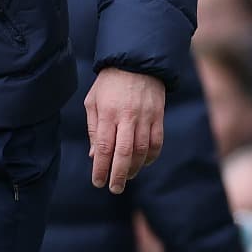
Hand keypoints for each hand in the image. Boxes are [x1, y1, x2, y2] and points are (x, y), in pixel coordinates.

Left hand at [84, 67, 165, 193]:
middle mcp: (127, 117)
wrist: (135, 63)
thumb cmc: (109, 84)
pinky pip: (157, 143)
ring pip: (141, 150)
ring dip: (134, 168)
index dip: (101, 167)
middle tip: (114, 189)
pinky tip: (142, 163)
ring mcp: (145, 117)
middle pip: (124, 152)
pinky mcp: (158, 117)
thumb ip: (94, 129)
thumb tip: (95, 155)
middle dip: (118, 174)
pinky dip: (150, 157)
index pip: (104, 146)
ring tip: (126, 177)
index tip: (98, 182)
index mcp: (107, 112)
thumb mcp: (93, 101)